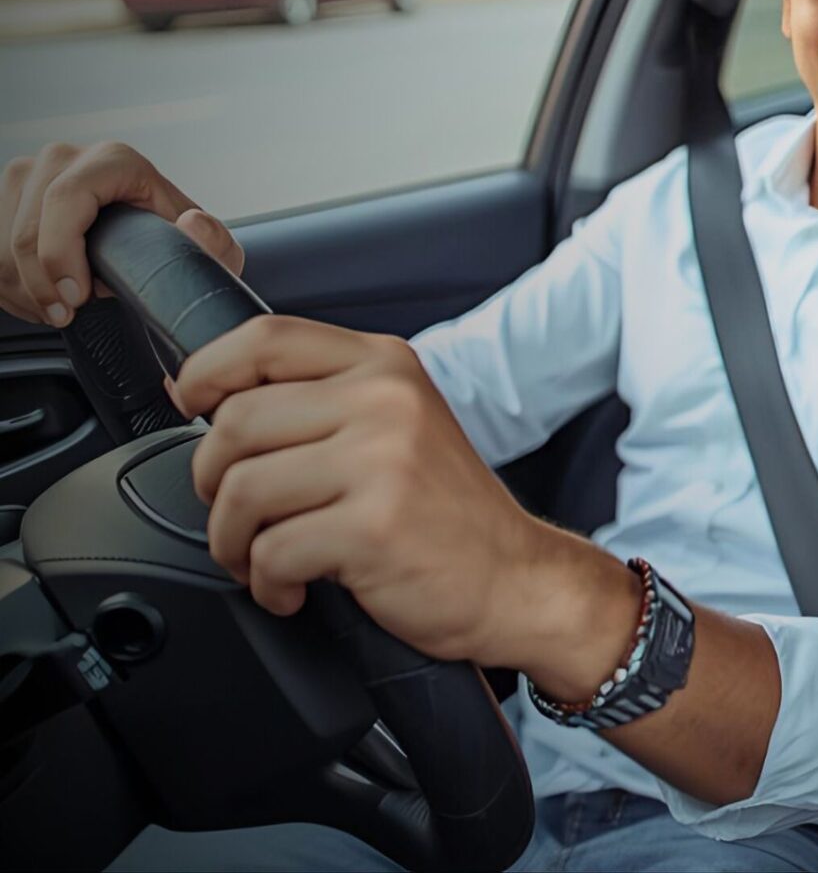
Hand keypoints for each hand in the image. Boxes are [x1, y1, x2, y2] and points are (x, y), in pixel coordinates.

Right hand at [1, 141, 241, 326]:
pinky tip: (39, 299)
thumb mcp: (209, 251)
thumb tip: (191, 224)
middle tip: (67, 315)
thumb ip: (213, 243)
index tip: (76, 299)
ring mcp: (26, 175)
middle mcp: (64, 158)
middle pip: (27, 229)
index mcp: (114, 160)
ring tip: (59, 308)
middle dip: (43, 285)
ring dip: (24, 290)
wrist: (144, 248)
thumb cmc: (172, 248)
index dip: (62, 253)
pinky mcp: (2, 199)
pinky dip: (9, 285)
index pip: (66, 198)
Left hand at [177, 315, 633, 673]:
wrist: (517, 579)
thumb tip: (205, 396)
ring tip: (260, 560)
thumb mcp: (396, 426)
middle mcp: (386, 400)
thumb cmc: (447, 514)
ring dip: (232, 541)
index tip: (190, 405)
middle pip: (235, 422)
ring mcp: (383, 460)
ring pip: (241, 490)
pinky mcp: (373, 526)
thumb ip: (320, 401)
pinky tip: (294, 590)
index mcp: (386, 366)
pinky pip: (270, 552)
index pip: (265, 338)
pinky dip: (266, 585)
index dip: (207, 372)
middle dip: (213, 482)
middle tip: (238, 516)